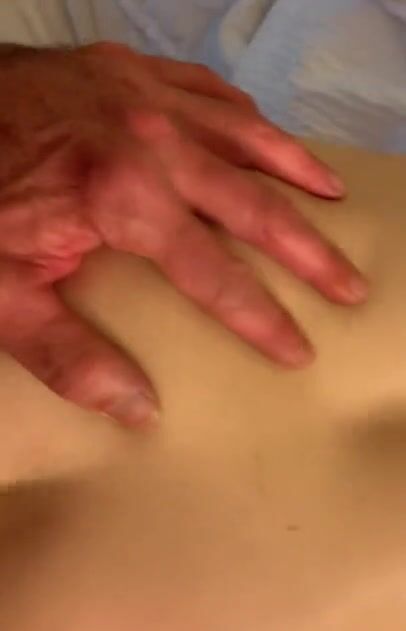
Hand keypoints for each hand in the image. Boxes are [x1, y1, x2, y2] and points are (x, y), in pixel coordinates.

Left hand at [0, 43, 366, 425]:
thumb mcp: (1, 295)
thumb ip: (67, 355)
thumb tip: (138, 409)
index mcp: (122, 198)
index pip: (215, 275)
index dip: (262, 319)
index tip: (299, 350)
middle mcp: (150, 140)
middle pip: (253, 204)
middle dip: (309, 251)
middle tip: (350, 286)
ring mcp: (144, 95)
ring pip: (246, 136)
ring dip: (296, 171)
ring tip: (334, 199)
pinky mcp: (130, 67)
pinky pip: (209, 91)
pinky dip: (246, 118)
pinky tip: (265, 136)